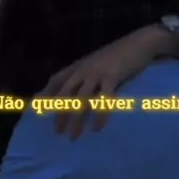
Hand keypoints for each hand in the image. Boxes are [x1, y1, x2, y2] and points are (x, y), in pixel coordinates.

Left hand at [43, 25, 178, 138]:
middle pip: (65, 94)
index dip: (47, 95)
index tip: (39, 110)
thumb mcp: (97, 62)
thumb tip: (79, 91)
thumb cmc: (120, 54)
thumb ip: (87, 74)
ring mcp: (96, 73)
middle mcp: (83, 69)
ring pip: (81, 99)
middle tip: (58, 132)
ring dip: (76, 120)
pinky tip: (98, 128)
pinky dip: (99, 115)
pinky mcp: (111, 77)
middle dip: (60, 114)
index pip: (56, 80)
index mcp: (79, 66)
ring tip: (74, 136)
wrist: (139, 42)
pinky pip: (102, 100)